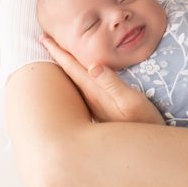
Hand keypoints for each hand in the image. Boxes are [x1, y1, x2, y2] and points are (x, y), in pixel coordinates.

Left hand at [40, 35, 162, 123]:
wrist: (144, 149)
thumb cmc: (143, 122)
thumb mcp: (131, 101)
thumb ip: (112, 84)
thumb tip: (92, 65)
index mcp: (95, 92)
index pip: (72, 67)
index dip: (59, 51)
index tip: (45, 37)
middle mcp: (90, 98)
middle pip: (68, 72)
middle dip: (57, 55)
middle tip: (43, 39)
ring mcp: (94, 105)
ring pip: (74, 80)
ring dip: (65, 65)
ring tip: (56, 52)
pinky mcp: (101, 110)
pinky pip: (82, 87)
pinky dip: (76, 75)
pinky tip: (78, 74)